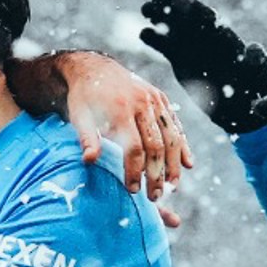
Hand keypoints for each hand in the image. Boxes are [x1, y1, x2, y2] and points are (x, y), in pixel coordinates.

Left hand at [58, 51, 193, 199]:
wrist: (93, 68)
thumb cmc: (84, 99)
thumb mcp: (79, 116)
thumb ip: (86, 138)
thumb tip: (89, 161)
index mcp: (121, 109)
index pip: (134, 148)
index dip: (135, 171)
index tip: (133, 191)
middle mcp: (142, 103)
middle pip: (156, 146)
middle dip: (157, 175)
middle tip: (154, 197)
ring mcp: (154, 100)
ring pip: (172, 137)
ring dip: (174, 165)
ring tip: (172, 187)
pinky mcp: (161, 99)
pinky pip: (175, 125)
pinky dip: (183, 145)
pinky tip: (188, 164)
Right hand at [138, 0, 266, 134]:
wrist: (238, 108)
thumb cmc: (254, 89)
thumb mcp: (261, 74)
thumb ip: (257, 60)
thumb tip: (253, 47)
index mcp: (224, 36)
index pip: (207, 17)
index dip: (193, 8)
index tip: (180, 0)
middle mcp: (205, 37)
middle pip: (186, 17)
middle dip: (171, 6)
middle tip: (157, 0)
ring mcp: (191, 47)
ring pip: (172, 27)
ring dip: (159, 16)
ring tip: (145, 8)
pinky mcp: (178, 59)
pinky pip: (164, 46)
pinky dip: (154, 39)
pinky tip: (144, 34)